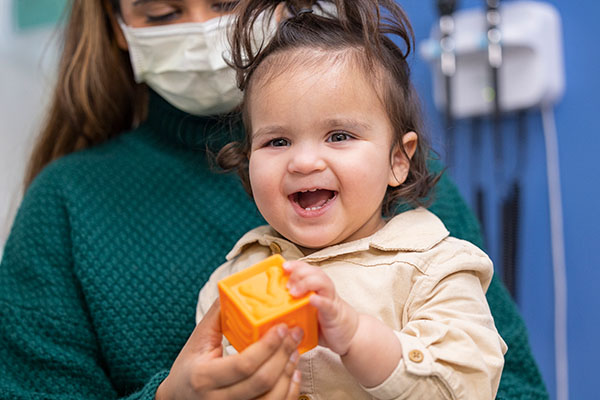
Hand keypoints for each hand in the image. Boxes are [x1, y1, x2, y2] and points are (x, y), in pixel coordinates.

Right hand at [156, 301, 303, 399]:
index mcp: (205, 377)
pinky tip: (293, 372)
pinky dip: (289, 391)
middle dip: (284, 355)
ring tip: (295, 351)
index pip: (243, 364)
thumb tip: (235, 289)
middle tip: (295, 335)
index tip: (282, 328)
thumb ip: (217, 315)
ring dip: (289, 373)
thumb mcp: (198, 339)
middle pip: (262, 381)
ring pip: (272, 399)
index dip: (267, 346)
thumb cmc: (189, 367)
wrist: (178, 398)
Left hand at [283, 260, 358, 355]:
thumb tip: (268, 312)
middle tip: (287, 284)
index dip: (296, 265)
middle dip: (299, 272)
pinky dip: (320, 300)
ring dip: (307, 283)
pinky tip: (312, 299)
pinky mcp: (334, 313)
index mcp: (316, 287)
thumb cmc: (325, 323)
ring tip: (294, 291)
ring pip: (323, 282)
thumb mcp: (306, 312)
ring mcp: (330, 300)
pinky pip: (328, 304)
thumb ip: (292, 308)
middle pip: (314, 272)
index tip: (284, 266)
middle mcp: (324, 290)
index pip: (307, 269)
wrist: (350, 335)